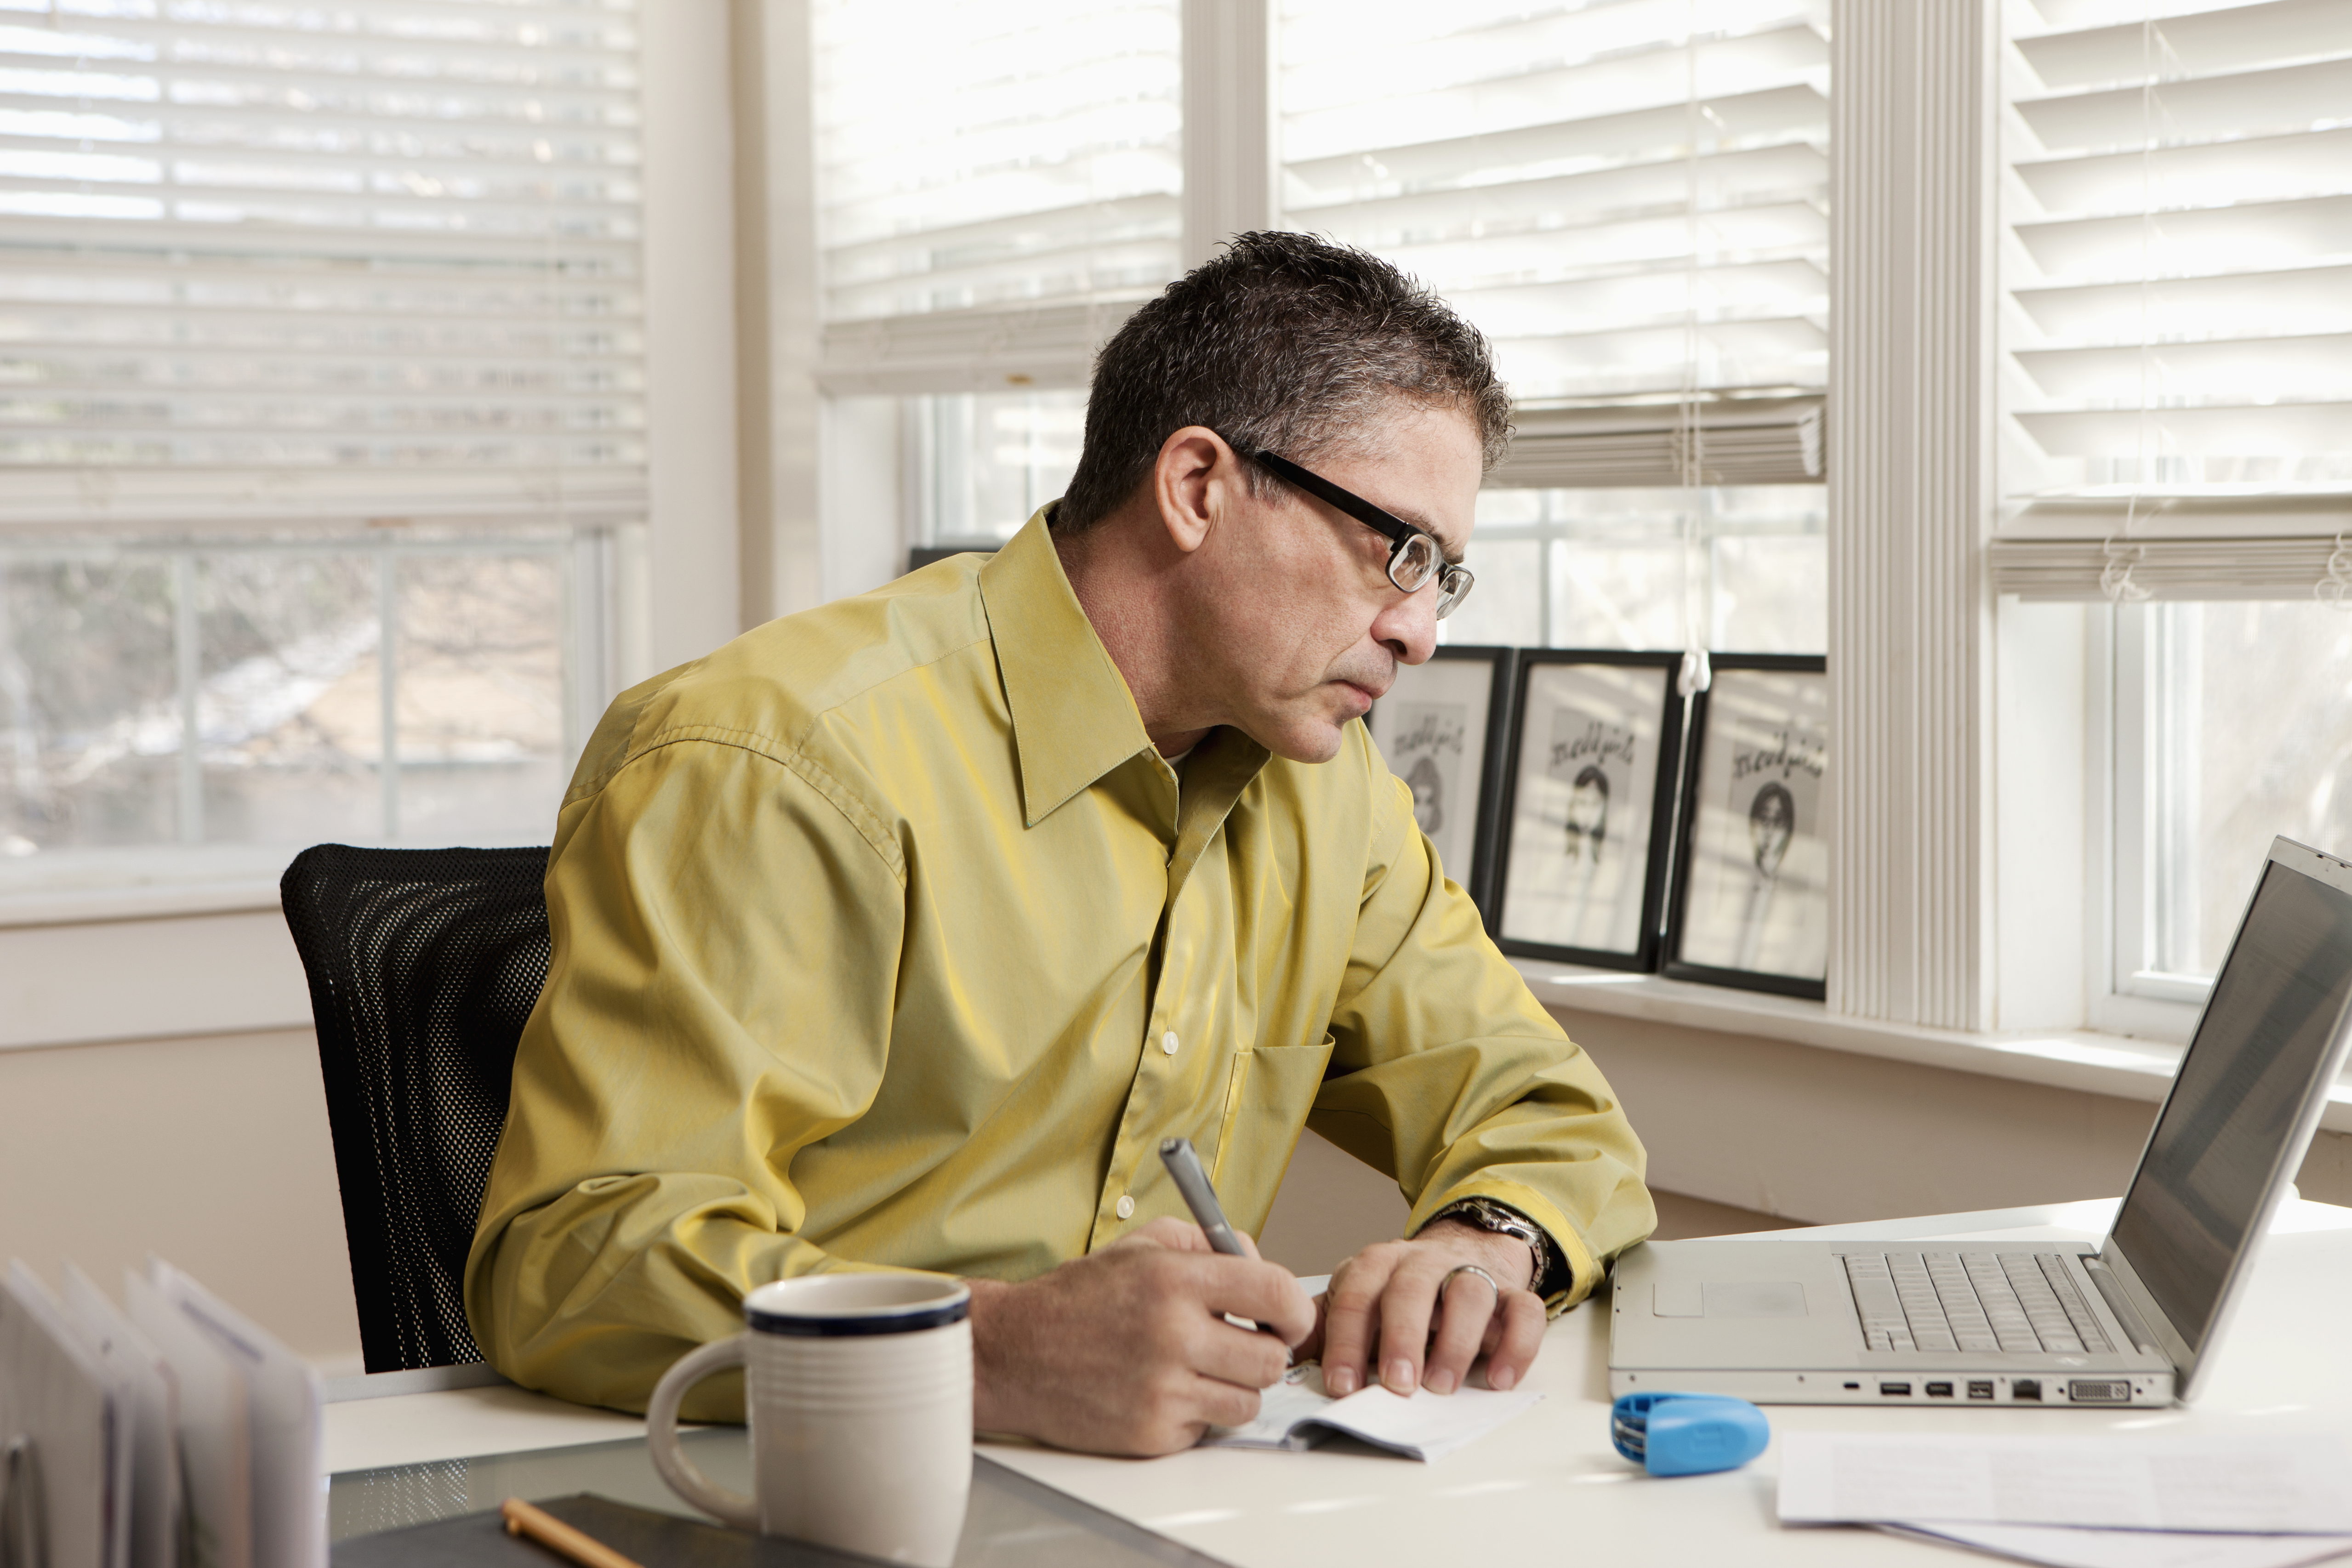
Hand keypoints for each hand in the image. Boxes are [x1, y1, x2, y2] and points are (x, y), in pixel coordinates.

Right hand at [966, 1217, 1316, 1455]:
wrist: (1013, 1352)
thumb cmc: (1079, 1298)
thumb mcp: (1141, 1246)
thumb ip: (1208, 1243)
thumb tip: (1260, 1262)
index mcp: (1175, 1280)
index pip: (1275, 1293)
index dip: (1295, 1309)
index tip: (1288, 1317)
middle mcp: (1172, 1334)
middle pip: (1271, 1359)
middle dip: (1262, 1352)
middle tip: (1236, 1344)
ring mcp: (1161, 1390)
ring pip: (1247, 1401)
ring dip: (1232, 1387)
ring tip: (1197, 1369)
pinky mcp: (1150, 1434)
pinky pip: (1206, 1430)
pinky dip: (1194, 1415)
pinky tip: (1161, 1391)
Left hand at [1299, 1218, 1547, 1398]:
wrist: (1463, 1249)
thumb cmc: (1400, 1292)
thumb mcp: (1358, 1301)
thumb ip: (1325, 1327)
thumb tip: (1279, 1356)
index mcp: (1377, 1265)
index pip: (1356, 1295)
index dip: (1346, 1340)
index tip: (1341, 1384)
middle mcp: (1423, 1263)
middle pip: (1411, 1289)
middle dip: (1402, 1337)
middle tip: (1397, 1385)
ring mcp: (1470, 1273)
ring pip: (1469, 1292)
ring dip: (1456, 1340)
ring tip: (1443, 1385)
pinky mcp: (1512, 1291)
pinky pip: (1524, 1310)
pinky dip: (1516, 1344)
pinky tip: (1499, 1378)